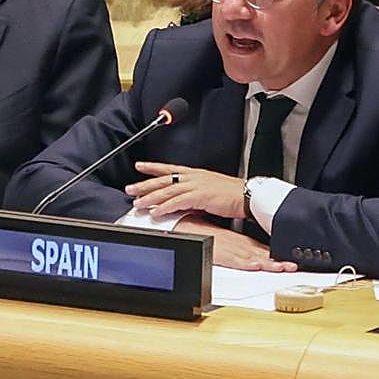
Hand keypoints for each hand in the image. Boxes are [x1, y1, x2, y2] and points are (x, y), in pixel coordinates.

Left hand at [126, 162, 245, 218]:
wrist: (248, 196)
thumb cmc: (232, 195)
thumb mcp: (209, 189)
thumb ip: (194, 193)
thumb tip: (182, 200)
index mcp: (195, 174)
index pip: (169, 168)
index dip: (153, 167)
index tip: (139, 166)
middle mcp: (193, 177)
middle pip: (164, 179)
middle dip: (145, 184)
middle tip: (130, 189)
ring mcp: (196, 186)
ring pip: (167, 190)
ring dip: (151, 198)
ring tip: (138, 203)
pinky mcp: (200, 196)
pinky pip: (177, 202)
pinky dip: (165, 207)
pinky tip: (156, 212)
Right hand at [174, 217, 297, 271]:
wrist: (183, 223)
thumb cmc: (201, 231)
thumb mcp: (222, 238)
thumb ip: (235, 246)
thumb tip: (249, 256)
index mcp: (239, 241)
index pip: (262, 249)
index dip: (277, 255)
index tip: (292, 260)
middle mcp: (237, 244)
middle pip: (261, 254)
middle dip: (277, 261)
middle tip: (292, 266)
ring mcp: (228, 249)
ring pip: (251, 257)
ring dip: (266, 263)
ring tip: (280, 268)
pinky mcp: (218, 253)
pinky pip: (233, 260)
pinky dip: (244, 263)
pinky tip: (253, 265)